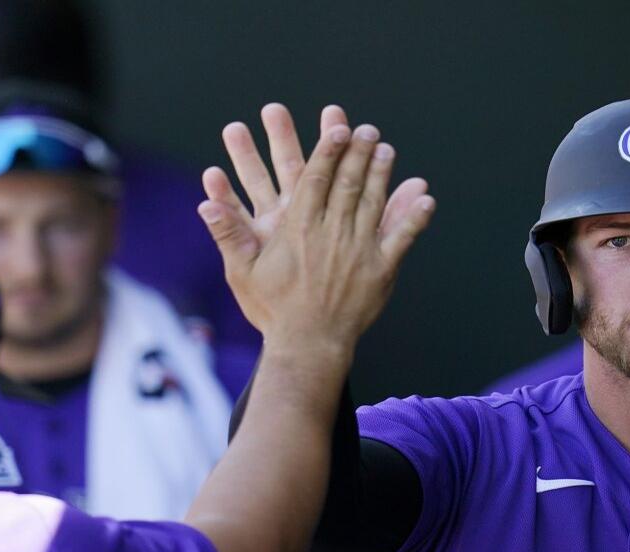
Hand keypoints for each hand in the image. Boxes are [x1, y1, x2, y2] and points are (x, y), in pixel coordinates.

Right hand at [197, 104, 434, 352]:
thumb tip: (204, 203)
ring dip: (382, 174)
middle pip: (348, 183)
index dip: (328, 151)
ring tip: (386, 149)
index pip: (316, 179)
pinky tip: (425, 198)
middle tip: (367, 129)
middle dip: (358, 153)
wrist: (308, 346)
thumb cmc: (273, 310)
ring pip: (373, 203)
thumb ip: (228, 234)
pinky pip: (401, 239)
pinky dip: (414, 218)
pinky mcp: (380, 271)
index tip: (338, 128)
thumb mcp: (243, 272)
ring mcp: (358, 251)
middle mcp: (332, 234)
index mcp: (300, 229)